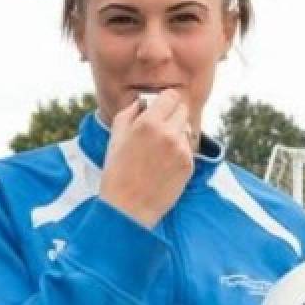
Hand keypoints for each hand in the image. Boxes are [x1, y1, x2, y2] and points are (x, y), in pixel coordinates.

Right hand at [99, 90, 194, 228]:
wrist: (128, 209)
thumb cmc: (117, 173)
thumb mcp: (116, 138)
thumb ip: (129, 113)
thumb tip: (142, 102)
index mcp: (149, 123)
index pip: (171, 96)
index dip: (164, 101)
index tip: (160, 107)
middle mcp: (169, 134)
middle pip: (183, 109)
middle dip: (172, 115)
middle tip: (159, 128)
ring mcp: (181, 150)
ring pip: (186, 130)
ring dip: (176, 134)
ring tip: (158, 151)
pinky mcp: (189, 165)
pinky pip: (187, 149)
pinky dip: (178, 152)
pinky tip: (163, 165)